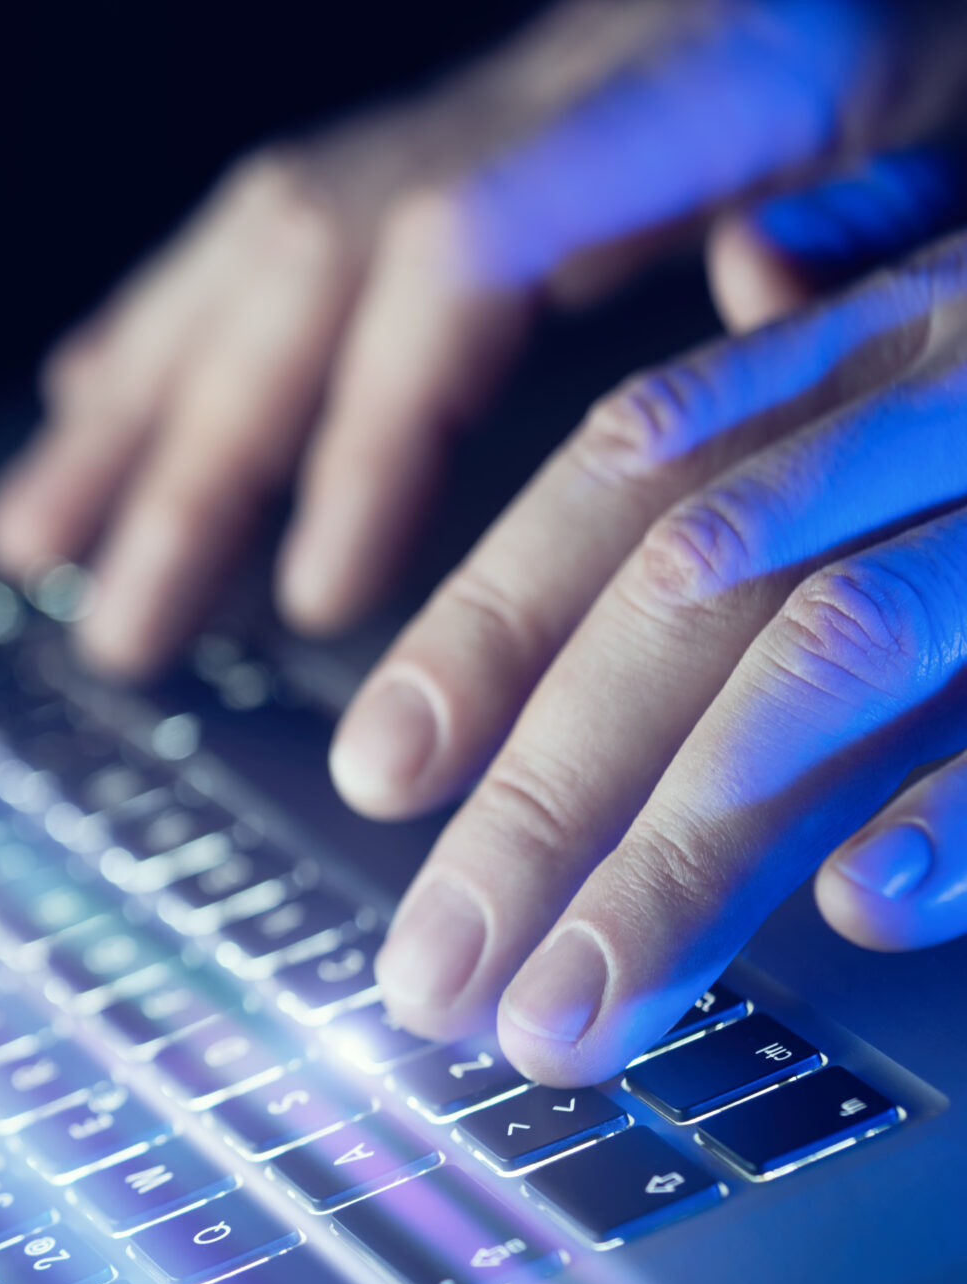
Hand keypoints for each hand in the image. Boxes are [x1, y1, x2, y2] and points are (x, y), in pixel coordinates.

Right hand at [0, 0, 955, 675]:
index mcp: (702, 73)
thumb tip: (756, 295)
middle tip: (121, 632)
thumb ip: (890, 216)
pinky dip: (178, 320)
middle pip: (312, 257)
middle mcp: (563, 74)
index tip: (320, 595)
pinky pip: (288, 221)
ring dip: (139, 404)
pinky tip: (94, 396)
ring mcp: (508, 94)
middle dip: (197, 457)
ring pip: (267, 242)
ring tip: (33, 542)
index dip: (368, 423)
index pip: (463, 243)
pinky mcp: (489, 125)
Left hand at [335, 232, 966, 1085]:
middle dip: (542, 797)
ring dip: (684, 851)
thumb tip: (752, 267)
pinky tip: (865, 909)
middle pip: (693, 590)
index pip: (634, 468)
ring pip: (840, 654)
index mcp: (908, 331)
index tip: (376, 774)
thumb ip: (882, 324)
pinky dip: (966, 797)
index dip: (489, 615)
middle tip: (432, 983)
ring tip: (569, 1016)